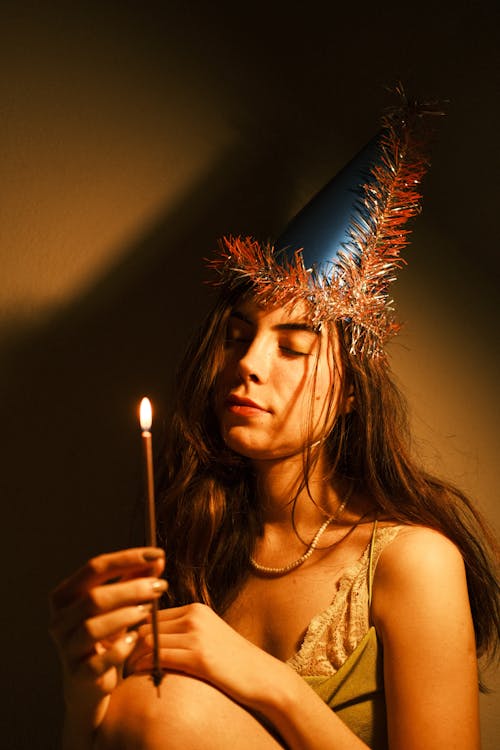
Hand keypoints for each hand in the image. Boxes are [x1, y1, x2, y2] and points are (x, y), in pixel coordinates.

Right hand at [49, 548, 165, 713]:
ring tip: (148, 611)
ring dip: (125, 616)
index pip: (95, 567)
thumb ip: (136, 580)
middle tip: (160, 587)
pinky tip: (135, 640)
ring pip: (92, 627)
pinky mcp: (77, 675)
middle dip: (131, 589)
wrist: (92, 685)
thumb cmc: (107, 636)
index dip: (127, 558)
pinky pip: (98, 662)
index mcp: (65, 595)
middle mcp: (59, 620)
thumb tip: (158, 558)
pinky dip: (119, 649)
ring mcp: (65, 648)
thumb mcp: (120, 605)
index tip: (157, 554)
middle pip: (94, 597)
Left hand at [126, 602, 292, 710]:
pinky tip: (139, 676)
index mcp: (195, 609)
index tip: (122, 648)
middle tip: (118, 662)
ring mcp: (197, 635)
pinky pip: (159, 657)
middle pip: (146, 627)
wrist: (262, 677)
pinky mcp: (199, 657)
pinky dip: (144, 666)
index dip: (134, 633)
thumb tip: (150, 640)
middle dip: (128, 645)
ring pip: (148, 642)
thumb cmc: (232, 662)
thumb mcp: (208, 636)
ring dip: (132, 658)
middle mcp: (194, 617)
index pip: (152, 616)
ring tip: (125, 672)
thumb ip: (183, 632)